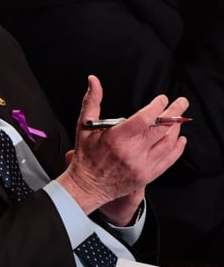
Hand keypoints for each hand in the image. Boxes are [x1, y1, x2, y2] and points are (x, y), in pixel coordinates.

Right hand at [57, 75, 187, 224]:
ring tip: (178, 118)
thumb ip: (92, 100)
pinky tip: (179, 139)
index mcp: (116, 138)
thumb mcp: (85, 125)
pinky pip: (169, 160)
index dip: (157, 106)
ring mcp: (142, 165)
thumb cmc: (86, 155)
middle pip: (161, 129)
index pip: (144, 118)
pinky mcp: (147, 175)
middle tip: (181, 102)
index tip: (161, 99)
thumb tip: (93, 81)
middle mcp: (132, 152)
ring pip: (168, 143)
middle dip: (174, 112)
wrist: (88, 185)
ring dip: (176, 128)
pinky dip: (177, 148)